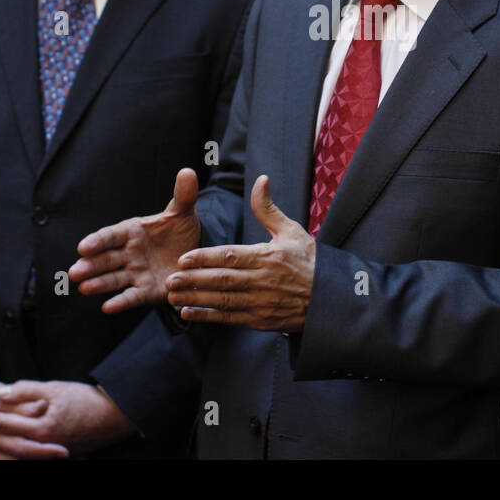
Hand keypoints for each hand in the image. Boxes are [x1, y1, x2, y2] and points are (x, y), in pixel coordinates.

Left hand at [0, 380, 135, 458]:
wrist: (116, 415)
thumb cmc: (87, 399)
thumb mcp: (55, 388)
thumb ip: (26, 390)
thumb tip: (0, 393)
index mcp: (42, 429)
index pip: (6, 423)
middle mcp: (44, 446)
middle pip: (6, 446)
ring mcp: (52, 453)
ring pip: (16, 457)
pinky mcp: (59, 455)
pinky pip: (30, 458)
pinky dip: (14, 456)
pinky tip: (8, 450)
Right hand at [70, 168, 202, 311]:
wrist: (194, 255)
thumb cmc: (181, 230)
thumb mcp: (183, 212)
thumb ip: (183, 195)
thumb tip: (188, 171)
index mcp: (132, 231)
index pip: (111, 235)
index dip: (97, 241)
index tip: (83, 247)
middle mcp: (129, 253)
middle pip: (105, 259)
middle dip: (90, 265)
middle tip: (75, 272)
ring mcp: (135, 273)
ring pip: (113, 278)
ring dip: (98, 283)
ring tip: (84, 288)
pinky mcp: (145, 291)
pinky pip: (131, 297)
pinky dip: (120, 302)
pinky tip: (107, 308)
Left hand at [166, 174, 314, 331]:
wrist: (329, 298)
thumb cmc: (309, 261)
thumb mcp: (291, 231)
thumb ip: (268, 209)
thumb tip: (261, 180)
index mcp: (268, 257)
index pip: (231, 256)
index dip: (206, 258)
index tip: (184, 258)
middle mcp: (263, 280)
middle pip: (223, 280)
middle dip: (194, 280)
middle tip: (170, 279)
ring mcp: (261, 302)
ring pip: (223, 301)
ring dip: (196, 299)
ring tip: (173, 296)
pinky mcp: (260, 320)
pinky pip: (229, 318)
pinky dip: (208, 316)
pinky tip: (188, 313)